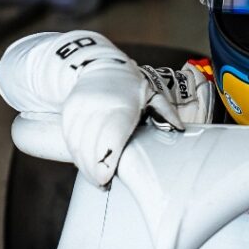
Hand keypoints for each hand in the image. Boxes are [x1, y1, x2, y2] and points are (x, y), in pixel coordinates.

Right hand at [59, 60, 183, 186]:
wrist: (100, 64)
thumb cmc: (130, 87)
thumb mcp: (152, 96)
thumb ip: (166, 113)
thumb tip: (179, 130)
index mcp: (123, 105)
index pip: (110, 138)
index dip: (106, 162)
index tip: (106, 179)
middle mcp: (99, 105)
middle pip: (91, 146)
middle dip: (95, 170)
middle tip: (104, 184)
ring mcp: (82, 107)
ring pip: (78, 144)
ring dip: (85, 165)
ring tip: (96, 179)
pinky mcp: (70, 111)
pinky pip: (70, 138)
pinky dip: (76, 155)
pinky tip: (86, 165)